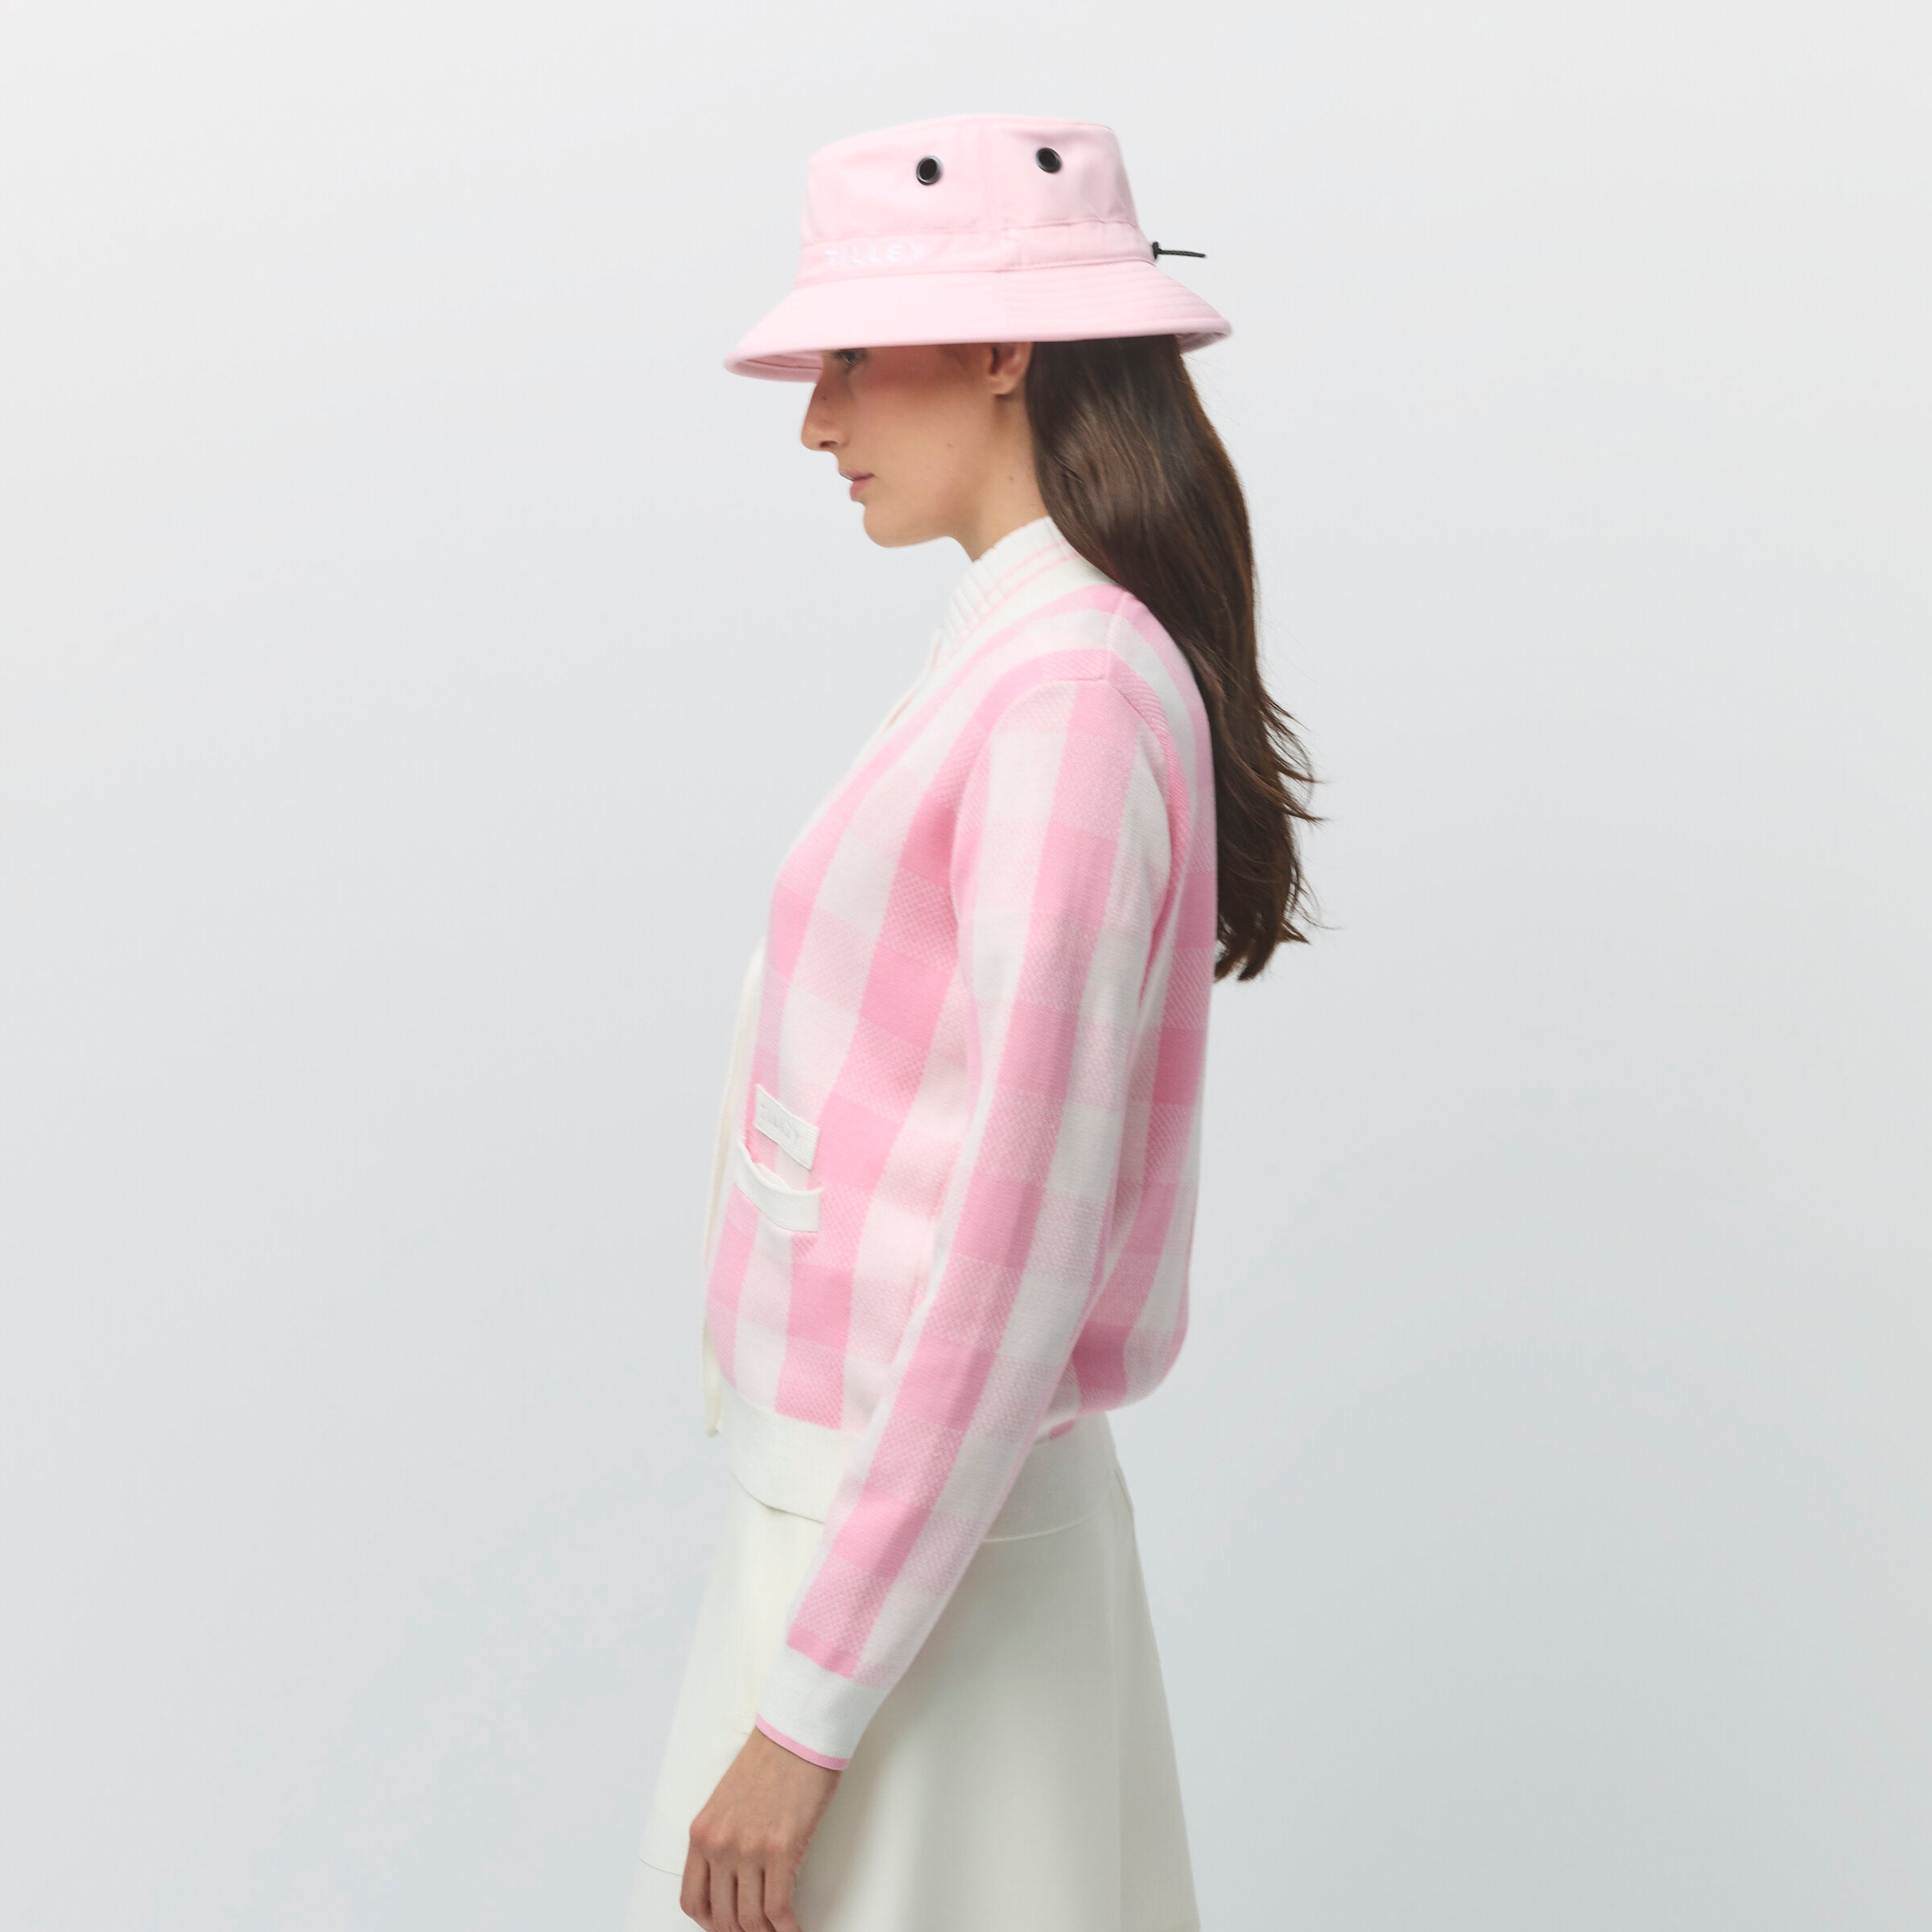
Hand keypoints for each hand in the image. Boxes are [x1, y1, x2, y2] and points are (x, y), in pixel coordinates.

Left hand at [680, 1724, 840, 1930]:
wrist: (797, 1733)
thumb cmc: (769, 1760)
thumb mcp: (727, 1801)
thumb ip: (723, 1839)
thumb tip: (735, 1879)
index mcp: (702, 1833)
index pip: (692, 1900)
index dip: (710, 1924)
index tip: (726, 1927)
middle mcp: (720, 1845)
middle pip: (723, 1917)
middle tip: (759, 1931)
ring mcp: (749, 1849)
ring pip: (751, 1920)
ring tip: (780, 1931)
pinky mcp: (782, 1848)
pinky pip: (779, 1909)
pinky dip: (788, 1928)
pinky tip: (796, 1928)